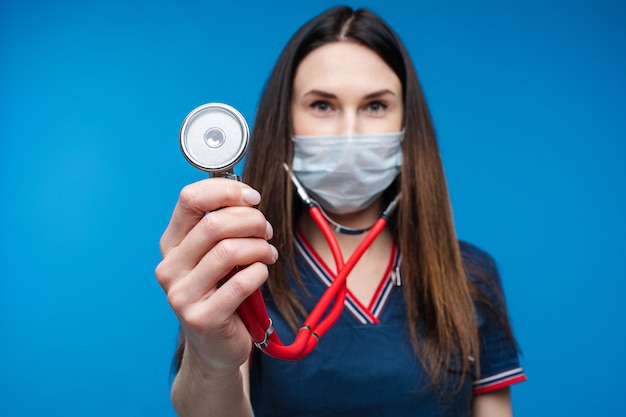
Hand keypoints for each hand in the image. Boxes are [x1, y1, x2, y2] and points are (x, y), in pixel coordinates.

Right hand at [156, 178, 277, 374]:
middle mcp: (170, 267)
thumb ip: (224, 226)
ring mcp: (182, 294)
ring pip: (229, 251)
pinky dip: (260, 272)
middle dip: (252, 221)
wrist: (215, 345)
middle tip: (267, 231)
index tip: (251, 197)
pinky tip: (261, 274)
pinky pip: (241, 282)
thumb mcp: (215, 255)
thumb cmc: (221, 292)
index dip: (226, 191)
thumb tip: (247, 196)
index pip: (189, 199)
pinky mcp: (202, 318)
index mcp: (171, 244)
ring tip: (268, 254)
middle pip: (215, 224)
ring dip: (259, 248)